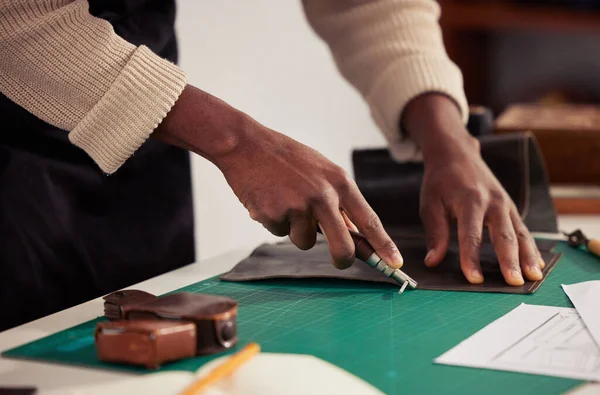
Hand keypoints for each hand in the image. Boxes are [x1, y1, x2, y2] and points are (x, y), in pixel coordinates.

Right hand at [154, 85, 402, 269]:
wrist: (247, 145)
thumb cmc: (287, 159)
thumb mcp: (321, 171)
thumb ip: (338, 201)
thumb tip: (354, 234)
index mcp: (339, 182)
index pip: (368, 219)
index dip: (384, 245)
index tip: (396, 264)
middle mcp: (323, 196)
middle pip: (342, 246)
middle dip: (343, 259)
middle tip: (340, 261)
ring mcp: (298, 207)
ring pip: (305, 241)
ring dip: (296, 230)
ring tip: (284, 201)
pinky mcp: (275, 215)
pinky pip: (281, 232)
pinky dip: (275, 222)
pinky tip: (269, 199)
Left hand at [403, 94, 543, 284]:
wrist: (457, 154)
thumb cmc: (440, 182)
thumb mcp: (430, 204)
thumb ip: (435, 233)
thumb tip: (432, 261)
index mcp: (470, 200)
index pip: (471, 235)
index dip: (472, 258)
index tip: (474, 279)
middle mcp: (493, 202)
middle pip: (503, 235)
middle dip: (510, 261)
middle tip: (515, 283)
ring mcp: (506, 205)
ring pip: (520, 234)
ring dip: (528, 257)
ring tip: (533, 278)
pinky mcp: (511, 208)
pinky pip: (524, 230)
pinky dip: (531, 248)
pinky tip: (536, 265)